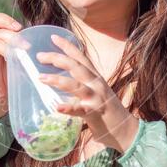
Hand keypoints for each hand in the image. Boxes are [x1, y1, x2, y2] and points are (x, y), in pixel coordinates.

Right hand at [0, 12, 25, 118]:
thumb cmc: (11, 82)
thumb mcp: (22, 66)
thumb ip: (28, 55)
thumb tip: (46, 47)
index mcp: (3, 41)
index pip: (4, 23)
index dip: (11, 21)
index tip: (23, 28)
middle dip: (13, 33)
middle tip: (25, 45)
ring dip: (7, 41)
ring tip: (18, 52)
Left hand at [36, 34, 139, 153]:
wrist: (126, 130)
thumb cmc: (108, 112)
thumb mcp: (96, 92)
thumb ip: (82, 85)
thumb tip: (62, 82)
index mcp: (96, 78)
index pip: (81, 57)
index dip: (67, 45)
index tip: (53, 36)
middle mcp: (96, 84)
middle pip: (76, 66)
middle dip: (57, 58)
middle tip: (40, 55)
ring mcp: (96, 98)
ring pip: (75, 85)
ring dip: (57, 79)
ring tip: (41, 77)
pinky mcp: (95, 113)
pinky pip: (80, 110)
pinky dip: (68, 108)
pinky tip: (57, 107)